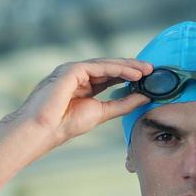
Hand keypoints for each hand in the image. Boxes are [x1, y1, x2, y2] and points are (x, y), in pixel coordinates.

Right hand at [11, 58, 153, 145]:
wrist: (42, 131)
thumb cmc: (64, 125)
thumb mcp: (101, 113)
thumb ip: (121, 104)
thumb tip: (144, 98)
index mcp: (84, 84)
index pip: (110, 76)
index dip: (129, 76)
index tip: (149, 79)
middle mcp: (79, 74)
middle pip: (110, 67)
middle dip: (132, 68)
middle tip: (152, 70)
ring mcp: (73, 70)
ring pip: (106, 64)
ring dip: (128, 66)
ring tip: (146, 71)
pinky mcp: (71, 70)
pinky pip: (98, 66)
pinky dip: (116, 69)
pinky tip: (132, 73)